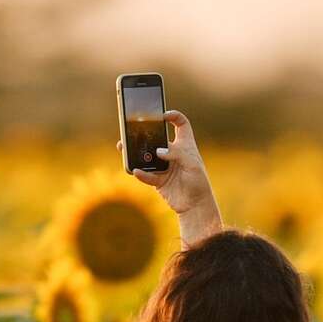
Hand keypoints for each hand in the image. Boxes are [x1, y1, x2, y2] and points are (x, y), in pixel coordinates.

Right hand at [119, 110, 221, 240]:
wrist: (195, 206)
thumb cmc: (198, 182)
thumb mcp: (192, 164)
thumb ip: (177, 154)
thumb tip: (158, 151)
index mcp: (185, 145)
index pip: (181, 124)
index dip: (173, 116)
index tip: (162, 115)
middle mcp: (173, 153)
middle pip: (156, 138)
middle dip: (144, 133)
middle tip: (131, 128)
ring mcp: (164, 166)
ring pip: (147, 155)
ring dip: (135, 152)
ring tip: (123, 146)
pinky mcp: (158, 179)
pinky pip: (146, 174)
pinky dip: (141, 173)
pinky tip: (136, 171)